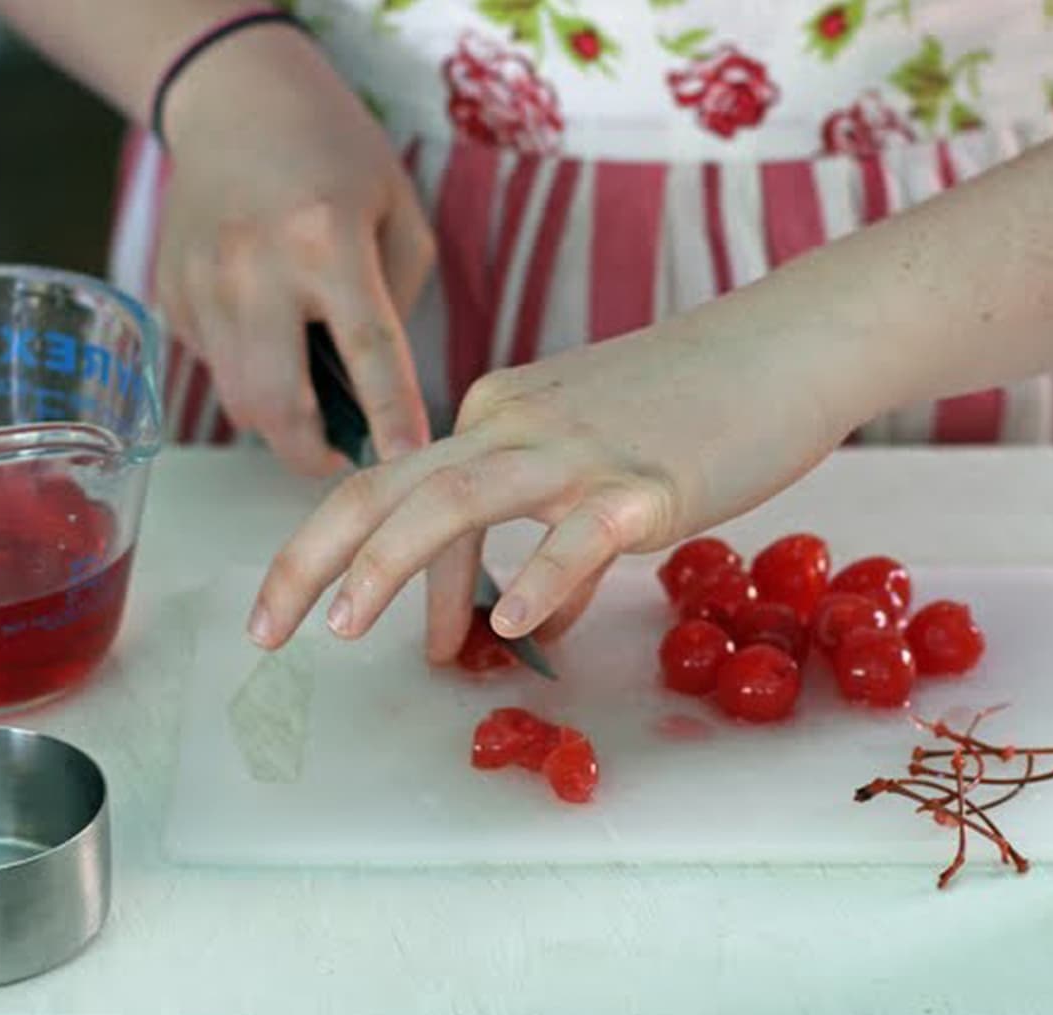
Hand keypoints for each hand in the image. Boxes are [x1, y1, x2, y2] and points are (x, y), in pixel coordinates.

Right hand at [154, 25, 432, 471]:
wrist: (236, 98)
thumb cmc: (336, 154)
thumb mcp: (398, 214)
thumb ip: (396, 304)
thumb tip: (371, 391)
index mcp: (326, 241)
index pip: (366, 352)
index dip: (389, 418)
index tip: (406, 463)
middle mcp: (253, 266)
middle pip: (276, 404)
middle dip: (311, 453)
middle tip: (341, 457)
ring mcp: (200, 282)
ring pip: (237, 398)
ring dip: (279, 421)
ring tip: (313, 402)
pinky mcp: (169, 293)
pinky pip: (213, 365)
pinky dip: (246, 373)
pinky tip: (268, 335)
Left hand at [245, 320, 860, 658]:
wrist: (788, 344)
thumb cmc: (702, 408)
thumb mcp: (605, 467)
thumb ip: (557, 542)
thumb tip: (529, 616)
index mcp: (497, 416)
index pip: (399, 493)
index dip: (355, 564)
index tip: (340, 626)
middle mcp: (515, 425)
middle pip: (387, 490)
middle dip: (310, 560)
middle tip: (264, 630)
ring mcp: (578, 452)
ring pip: (456, 502)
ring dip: (388, 567)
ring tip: (340, 627)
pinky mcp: (645, 482)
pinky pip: (577, 534)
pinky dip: (539, 579)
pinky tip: (513, 626)